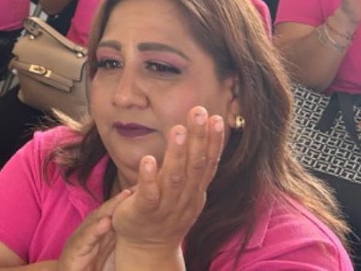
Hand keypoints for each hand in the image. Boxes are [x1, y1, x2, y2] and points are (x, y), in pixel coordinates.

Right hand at [57, 189, 131, 270]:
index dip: (123, 202)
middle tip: (134, 187)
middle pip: (104, 212)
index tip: (139, 189)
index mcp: (97, 233)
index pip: (111, 213)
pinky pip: (86, 239)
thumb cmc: (85, 267)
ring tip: (124, 196)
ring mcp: (80, 240)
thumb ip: (113, 239)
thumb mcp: (103, 251)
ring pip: (95, 220)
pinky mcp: (74, 251)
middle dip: (119, 199)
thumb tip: (134, 229)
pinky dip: (95, 230)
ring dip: (109, 208)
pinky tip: (106, 223)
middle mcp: (88, 232)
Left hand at [110, 108, 226, 256]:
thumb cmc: (165, 211)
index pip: (208, 162)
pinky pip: (148, 195)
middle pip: (195, 165)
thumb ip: (190, 164)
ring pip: (174, 177)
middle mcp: (185, 197)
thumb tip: (199, 130)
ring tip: (177, 129)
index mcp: (195, 190)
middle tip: (198, 111)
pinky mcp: (144, 213)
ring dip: (176, 153)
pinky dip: (148, 177)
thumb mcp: (184, 188)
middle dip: (198, 138)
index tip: (215, 116)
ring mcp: (166, 206)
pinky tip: (148, 159)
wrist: (148, 249)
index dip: (213, 141)